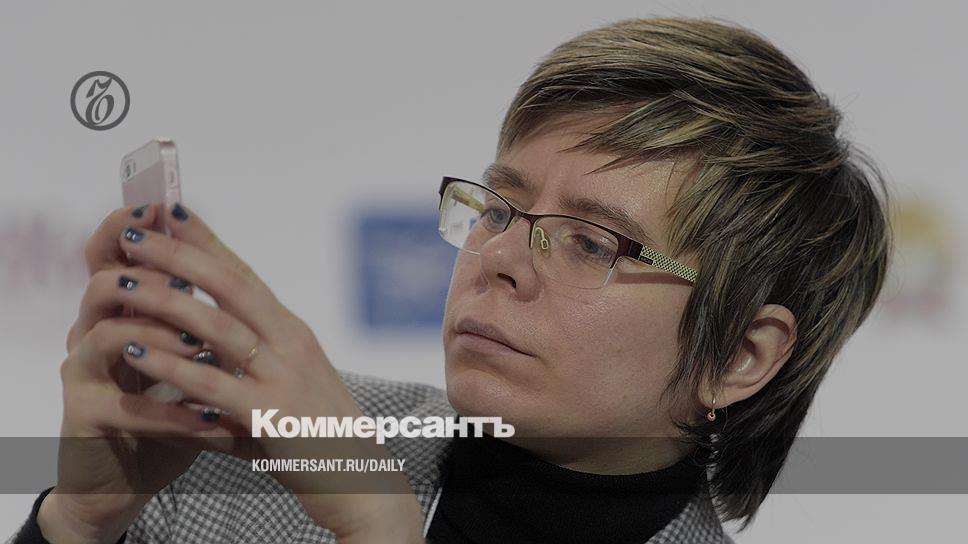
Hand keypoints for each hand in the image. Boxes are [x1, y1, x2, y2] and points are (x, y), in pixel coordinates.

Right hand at [40, 204, 219, 543]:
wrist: (135, 474)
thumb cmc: (172, 410)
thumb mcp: (192, 360)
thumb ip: (204, 319)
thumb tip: (238, 271)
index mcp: (121, 311)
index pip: (117, 255)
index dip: (135, 228)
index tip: (168, 206)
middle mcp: (93, 332)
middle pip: (105, 281)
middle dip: (151, 274)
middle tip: (191, 276)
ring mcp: (84, 374)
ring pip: (106, 333)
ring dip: (161, 337)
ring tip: (202, 347)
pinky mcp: (85, 417)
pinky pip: (127, 408)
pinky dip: (173, 412)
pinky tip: (211, 419)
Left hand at [113, 203, 422, 541]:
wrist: (360, 479)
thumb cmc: (320, 435)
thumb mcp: (288, 386)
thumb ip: (247, 366)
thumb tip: (198, 357)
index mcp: (292, 332)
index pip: (245, 274)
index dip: (207, 241)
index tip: (172, 211)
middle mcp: (291, 343)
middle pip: (230, 285)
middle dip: (178, 254)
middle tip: (132, 232)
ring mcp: (284, 377)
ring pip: (217, 326)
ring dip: (164, 300)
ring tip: (120, 283)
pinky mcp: (272, 415)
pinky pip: (211, 385)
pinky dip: (170, 366)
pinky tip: (135, 352)